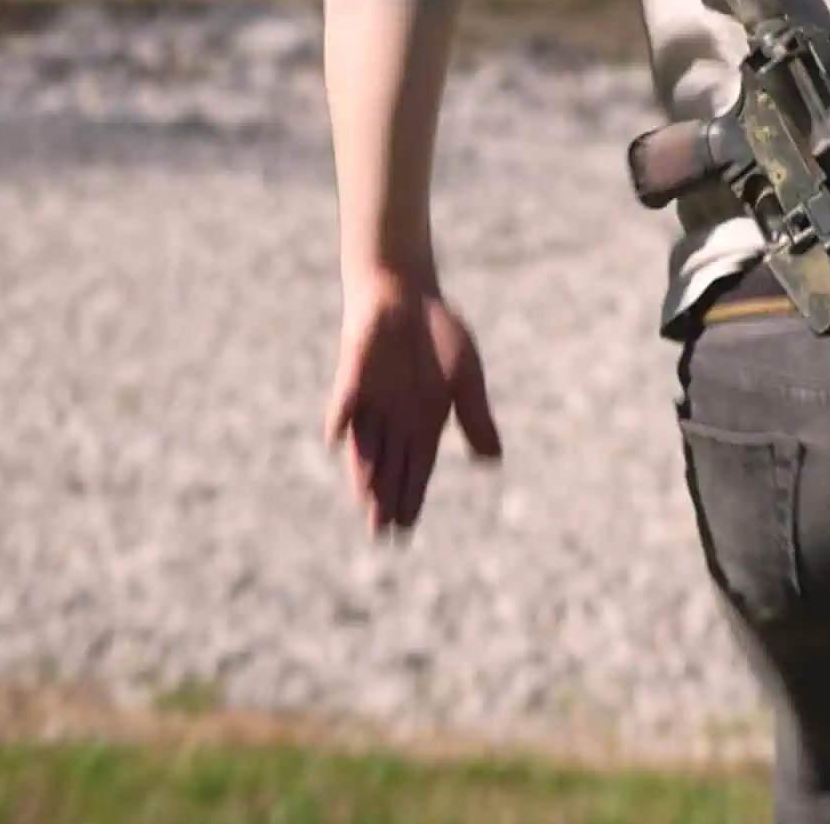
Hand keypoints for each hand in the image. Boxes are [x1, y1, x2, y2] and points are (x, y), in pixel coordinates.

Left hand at [322, 277, 502, 535]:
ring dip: (364, 473)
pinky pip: (345, 403)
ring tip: (366, 502)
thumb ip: (475, 418)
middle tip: (381, 533)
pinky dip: (341, 420)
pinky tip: (337, 442)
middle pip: (388, 468)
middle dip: (384, 499)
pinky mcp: (353, 378)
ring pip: (365, 447)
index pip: (416, 470)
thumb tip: (493, 462)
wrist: (407, 295)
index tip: (405, 529)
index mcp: (424, 423)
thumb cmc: (439, 336)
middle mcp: (394, 421)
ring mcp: (371, 402)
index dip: (410, 497)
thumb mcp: (466, 378)